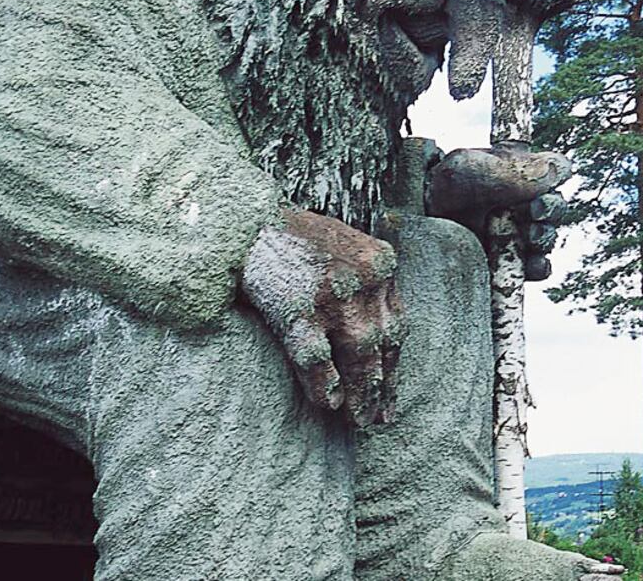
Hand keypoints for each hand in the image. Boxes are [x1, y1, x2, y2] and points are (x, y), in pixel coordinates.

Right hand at [240, 210, 405, 426]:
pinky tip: (327, 403)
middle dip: (379, 384)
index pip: (396, 323)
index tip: (391, 391)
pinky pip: (318, 357)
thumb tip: (376, 341)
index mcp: (380, 262)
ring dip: (359, 392)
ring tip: (357, 419)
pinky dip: (323, 383)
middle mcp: (365, 277)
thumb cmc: (294, 241)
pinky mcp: (300, 309)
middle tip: (378, 417)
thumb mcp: (344, 250)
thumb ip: (366, 285)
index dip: (393, 361)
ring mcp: (334, 293)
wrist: (247, 222)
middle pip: (381, 342)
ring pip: (359, 354)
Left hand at [426, 143, 570, 277]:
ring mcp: (512, 231)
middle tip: (536, 214)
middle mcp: (517, 200)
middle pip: (554, 208)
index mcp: (514, 172)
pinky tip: (531, 264)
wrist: (416, 220)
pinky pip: (536, 268)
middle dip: (552, 212)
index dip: (553, 186)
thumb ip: (518, 168)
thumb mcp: (470, 168)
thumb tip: (566, 168)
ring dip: (547, 238)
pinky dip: (540, 267)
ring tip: (532, 238)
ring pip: (548, 237)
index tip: (538, 197)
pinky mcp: (506, 260)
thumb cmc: (438, 186)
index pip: (553, 176)